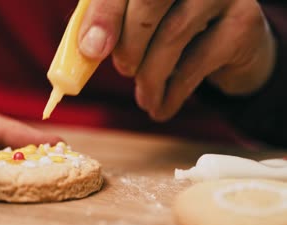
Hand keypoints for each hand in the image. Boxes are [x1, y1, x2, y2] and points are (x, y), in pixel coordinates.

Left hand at [78, 0, 276, 120]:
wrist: (229, 46)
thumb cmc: (171, 30)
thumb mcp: (138, 25)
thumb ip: (111, 28)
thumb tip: (88, 49)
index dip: (105, 14)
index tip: (91, 50)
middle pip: (150, 2)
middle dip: (129, 45)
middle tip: (124, 70)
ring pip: (173, 34)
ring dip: (150, 77)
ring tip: (144, 99)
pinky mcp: (243, 23)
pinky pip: (197, 62)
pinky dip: (173, 93)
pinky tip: (161, 107)